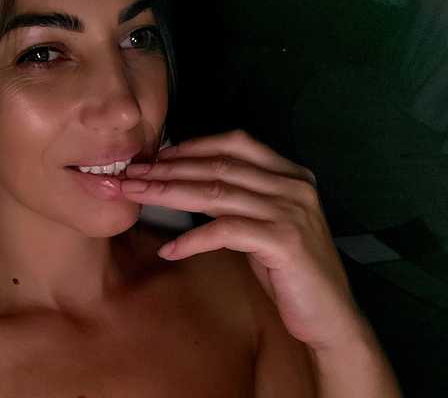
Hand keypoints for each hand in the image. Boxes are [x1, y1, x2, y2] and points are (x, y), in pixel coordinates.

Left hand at [121, 129, 362, 351]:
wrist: (330, 316)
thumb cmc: (289, 270)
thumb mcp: (262, 224)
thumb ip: (236, 198)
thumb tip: (186, 182)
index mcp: (289, 174)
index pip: (234, 144)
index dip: (190, 147)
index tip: (154, 157)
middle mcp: (292, 185)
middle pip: (217, 167)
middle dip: (167, 169)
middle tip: (130, 173)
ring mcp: (290, 211)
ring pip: (216, 193)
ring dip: (168, 193)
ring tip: (135, 196)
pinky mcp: (284, 241)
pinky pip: (225, 232)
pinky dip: (192, 239)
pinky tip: (169, 249)